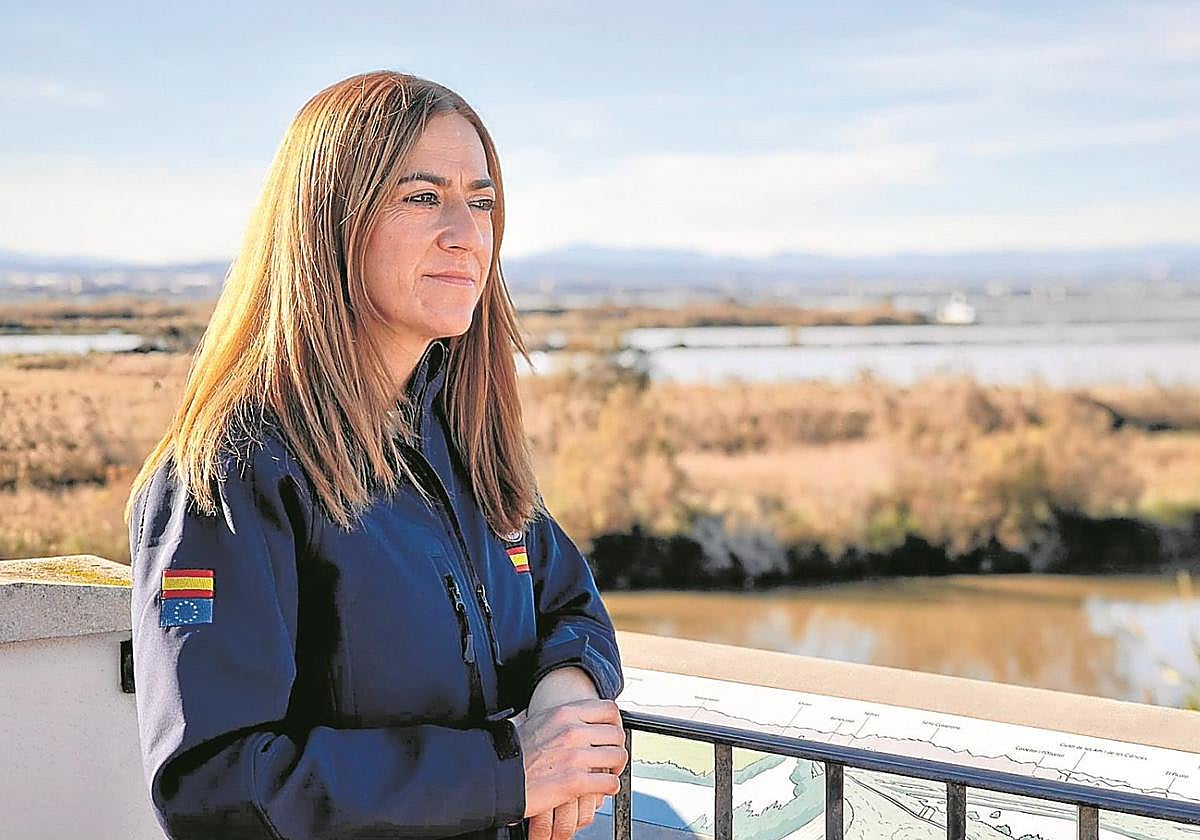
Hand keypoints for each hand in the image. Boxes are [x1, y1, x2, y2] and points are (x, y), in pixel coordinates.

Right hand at [514, 698, 626, 824]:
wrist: (497, 776)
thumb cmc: (510, 751)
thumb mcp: (532, 720)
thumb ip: (552, 716)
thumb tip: (558, 713)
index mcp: (564, 713)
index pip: (609, 709)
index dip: (615, 723)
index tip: (612, 732)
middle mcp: (573, 730)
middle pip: (616, 734)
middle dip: (617, 747)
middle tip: (612, 757)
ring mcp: (575, 756)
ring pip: (617, 757)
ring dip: (616, 768)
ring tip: (609, 773)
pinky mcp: (575, 781)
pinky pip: (608, 782)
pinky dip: (610, 787)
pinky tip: (603, 788)